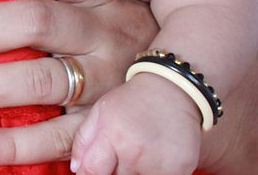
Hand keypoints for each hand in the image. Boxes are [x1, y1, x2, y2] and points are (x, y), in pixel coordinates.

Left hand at [71, 73, 200, 173]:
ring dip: (133, 172)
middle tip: (121, 151)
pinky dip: (153, 173)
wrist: (173, 90)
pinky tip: (153, 157)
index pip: (91, 172)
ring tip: (138, 152)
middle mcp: (135, 153)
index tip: (94, 169)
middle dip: (113, 169)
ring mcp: (159, 164)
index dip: (89, 174)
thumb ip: (84, 140)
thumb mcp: (100, 111)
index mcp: (112, 136)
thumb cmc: (133, 100)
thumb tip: (77, 169)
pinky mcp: (180, 169)